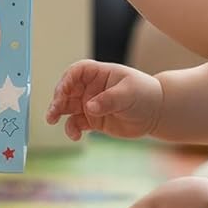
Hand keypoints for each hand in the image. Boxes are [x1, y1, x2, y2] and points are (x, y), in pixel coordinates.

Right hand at [46, 59, 164, 140]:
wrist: (155, 113)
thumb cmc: (144, 94)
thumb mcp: (128, 94)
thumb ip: (109, 100)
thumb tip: (89, 107)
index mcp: (98, 74)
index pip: (76, 72)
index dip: (66, 80)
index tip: (62, 91)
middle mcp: (90, 88)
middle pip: (67, 90)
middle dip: (58, 99)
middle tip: (54, 111)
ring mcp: (90, 104)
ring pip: (68, 107)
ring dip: (58, 113)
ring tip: (52, 120)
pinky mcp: (93, 120)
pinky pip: (76, 123)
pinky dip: (72, 129)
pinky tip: (74, 135)